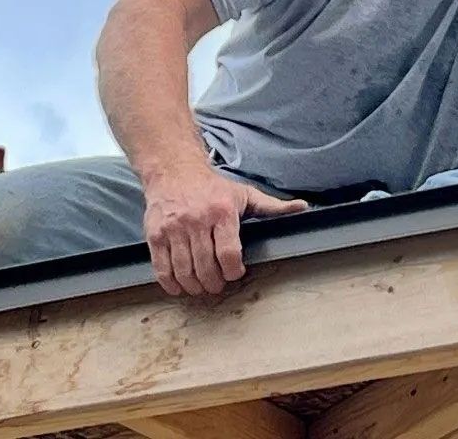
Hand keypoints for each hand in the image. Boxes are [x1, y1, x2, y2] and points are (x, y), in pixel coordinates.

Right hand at [143, 166, 307, 296]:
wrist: (174, 171)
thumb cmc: (212, 188)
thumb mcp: (245, 194)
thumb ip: (273, 206)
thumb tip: (302, 208)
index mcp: (222, 212)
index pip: (228, 253)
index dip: (233, 271)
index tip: (235, 272)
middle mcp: (196, 220)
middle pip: (206, 267)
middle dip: (214, 283)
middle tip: (217, 284)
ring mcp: (174, 229)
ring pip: (184, 271)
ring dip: (194, 286)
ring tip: (201, 286)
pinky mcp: (155, 234)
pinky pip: (162, 268)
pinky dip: (171, 283)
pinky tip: (179, 285)